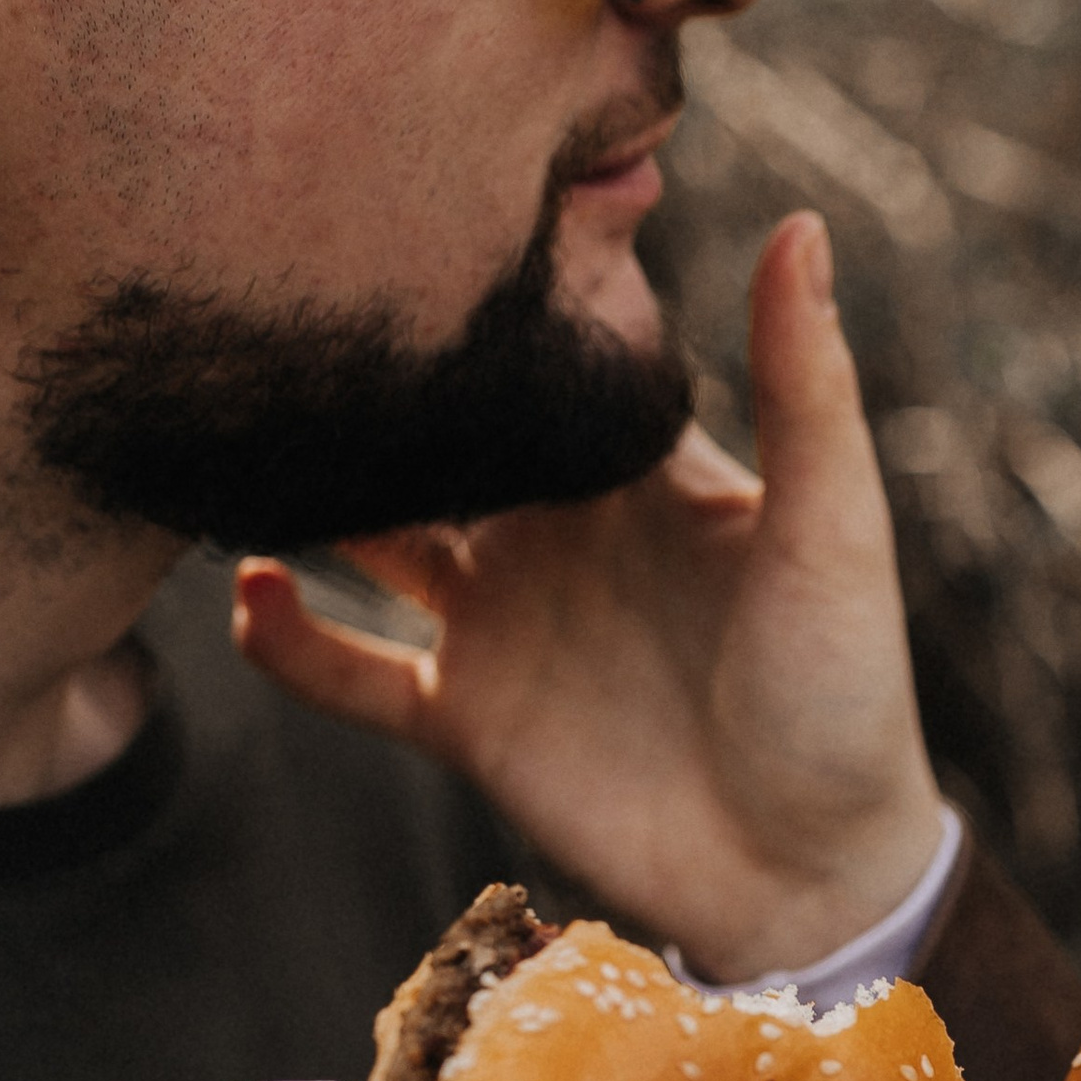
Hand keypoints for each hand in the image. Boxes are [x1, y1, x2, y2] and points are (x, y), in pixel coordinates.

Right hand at [232, 214, 945, 980]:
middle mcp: (557, 531)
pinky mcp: (467, 716)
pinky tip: (254, 586)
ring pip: (372, 535)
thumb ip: (804, 385)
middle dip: (373, 382)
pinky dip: (288, 637)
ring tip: (233, 435)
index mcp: (638, 469)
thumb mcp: (833, 528)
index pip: (545, 357)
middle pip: (441, 435)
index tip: (414, 204)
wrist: (811, 875)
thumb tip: (800, 225)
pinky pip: (348, 670)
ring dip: (308, 492)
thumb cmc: (847, 693)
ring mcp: (504, 621)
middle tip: (283, 308)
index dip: (488, 295)